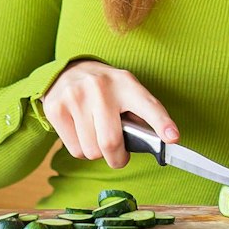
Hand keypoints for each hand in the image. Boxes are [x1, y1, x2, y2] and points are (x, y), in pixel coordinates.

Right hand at [41, 60, 178, 168]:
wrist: (68, 71)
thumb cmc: (105, 90)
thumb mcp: (126, 92)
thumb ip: (140, 116)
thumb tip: (158, 144)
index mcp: (126, 83)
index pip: (148, 105)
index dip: (162, 123)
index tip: (173, 138)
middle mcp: (100, 87)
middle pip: (111, 142)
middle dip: (117, 158)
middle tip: (118, 154)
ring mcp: (75, 96)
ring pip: (91, 151)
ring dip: (97, 152)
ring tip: (96, 134)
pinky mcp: (56, 108)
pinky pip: (74, 149)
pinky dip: (81, 149)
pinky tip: (81, 131)